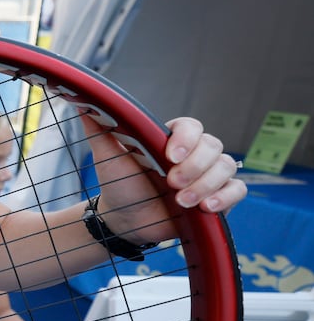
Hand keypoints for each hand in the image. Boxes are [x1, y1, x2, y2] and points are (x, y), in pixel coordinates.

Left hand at [88, 116, 244, 242]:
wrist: (125, 220)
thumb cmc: (119, 184)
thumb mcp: (107, 157)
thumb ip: (100, 130)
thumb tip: (82, 101)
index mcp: (171, 140)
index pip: (192, 126)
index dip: (186, 138)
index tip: (170, 155)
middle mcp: (194, 154)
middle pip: (213, 146)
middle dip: (194, 166)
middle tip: (172, 183)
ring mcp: (208, 175)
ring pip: (226, 167)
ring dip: (205, 184)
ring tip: (181, 201)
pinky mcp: (218, 196)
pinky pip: (238, 190)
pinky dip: (226, 197)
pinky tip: (207, 208)